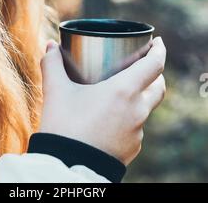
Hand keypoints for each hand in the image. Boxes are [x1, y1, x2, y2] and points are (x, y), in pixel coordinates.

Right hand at [39, 37, 165, 165]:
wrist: (66, 168)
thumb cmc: (64, 126)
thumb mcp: (55, 91)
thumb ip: (52, 64)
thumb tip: (50, 46)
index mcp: (124, 91)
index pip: (155, 65)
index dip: (159, 50)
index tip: (157, 41)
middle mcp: (137, 110)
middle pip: (158, 87)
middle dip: (154, 74)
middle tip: (141, 65)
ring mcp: (137, 132)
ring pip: (147, 108)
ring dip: (139, 97)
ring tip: (121, 91)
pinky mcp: (132, 148)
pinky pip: (135, 127)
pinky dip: (129, 117)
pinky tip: (112, 117)